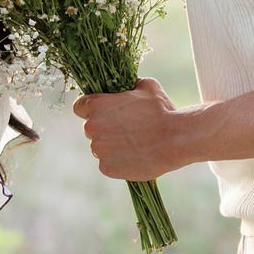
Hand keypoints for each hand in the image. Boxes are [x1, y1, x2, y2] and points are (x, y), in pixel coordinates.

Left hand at [72, 76, 187, 179]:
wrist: (174, 139)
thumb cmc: (162, 110)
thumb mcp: (146, 86)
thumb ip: (129, 86)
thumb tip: (128, 86)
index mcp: (96, 105)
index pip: (79, 107)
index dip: (90, 110)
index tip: (103, 113)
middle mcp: (92, 127)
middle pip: (91, 129)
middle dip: (105, 129)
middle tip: (127, 129)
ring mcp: (98, 149)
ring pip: (100, 147)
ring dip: (112, 146)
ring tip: (135, 144)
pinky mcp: (106, 168)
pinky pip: (108, 164)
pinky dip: (118, 162)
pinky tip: (135, 156)